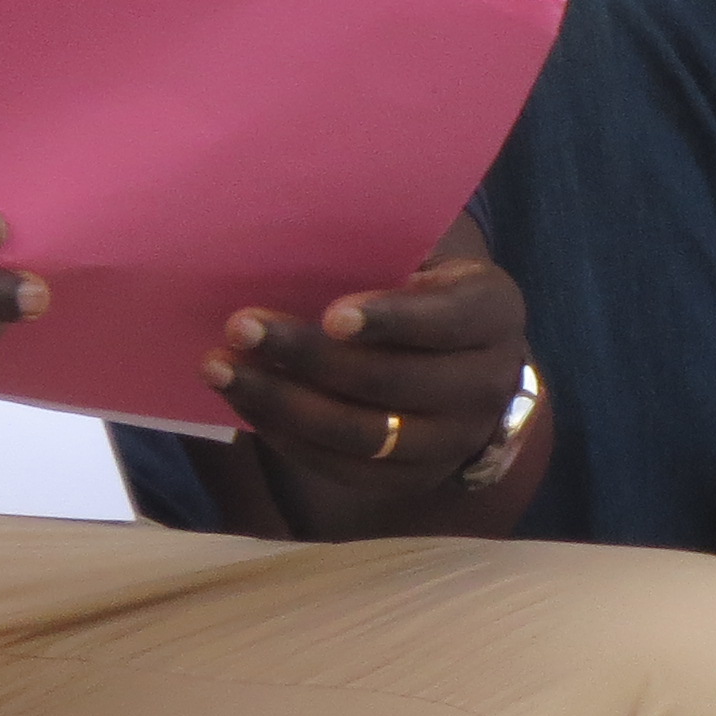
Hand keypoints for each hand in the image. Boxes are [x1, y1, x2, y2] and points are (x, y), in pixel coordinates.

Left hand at [203, 254, 528, 534]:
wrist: (468, 367)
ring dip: (283, 402)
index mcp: (494, 314)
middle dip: (309, 357)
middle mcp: (487, 384)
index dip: (390, 320)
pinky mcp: (412, 479)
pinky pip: (344, 468)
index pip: (445, 320)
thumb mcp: (427, 259)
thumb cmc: (425, 291)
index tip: (331, 314)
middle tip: (241, 327)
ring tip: (221, 368)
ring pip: (362, 433)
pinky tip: (246, 403)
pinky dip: (288, 437)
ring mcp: (452, 441)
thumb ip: (385, 252)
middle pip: (393, 380)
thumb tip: (299, 235)